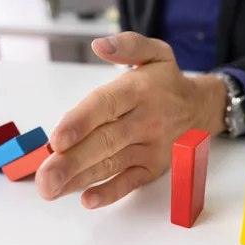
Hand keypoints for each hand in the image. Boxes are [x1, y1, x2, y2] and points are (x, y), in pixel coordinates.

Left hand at [36, 32, 226, 208]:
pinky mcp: (152, 167)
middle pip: (105, 142)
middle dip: (72, 161)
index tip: (57, 140)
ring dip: (80, 179)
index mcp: (138, 91)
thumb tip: (100, 45)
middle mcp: (145, 121)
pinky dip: (110, 192)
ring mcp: (149, 147)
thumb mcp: (155, 52)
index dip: (80, 123)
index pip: (106, 106)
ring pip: (111, 164)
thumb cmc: (167, 82)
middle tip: (44, 177)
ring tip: (51, 189)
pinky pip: (131, 182)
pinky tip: (87, 199)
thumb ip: (128, 45)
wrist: (200, 109)